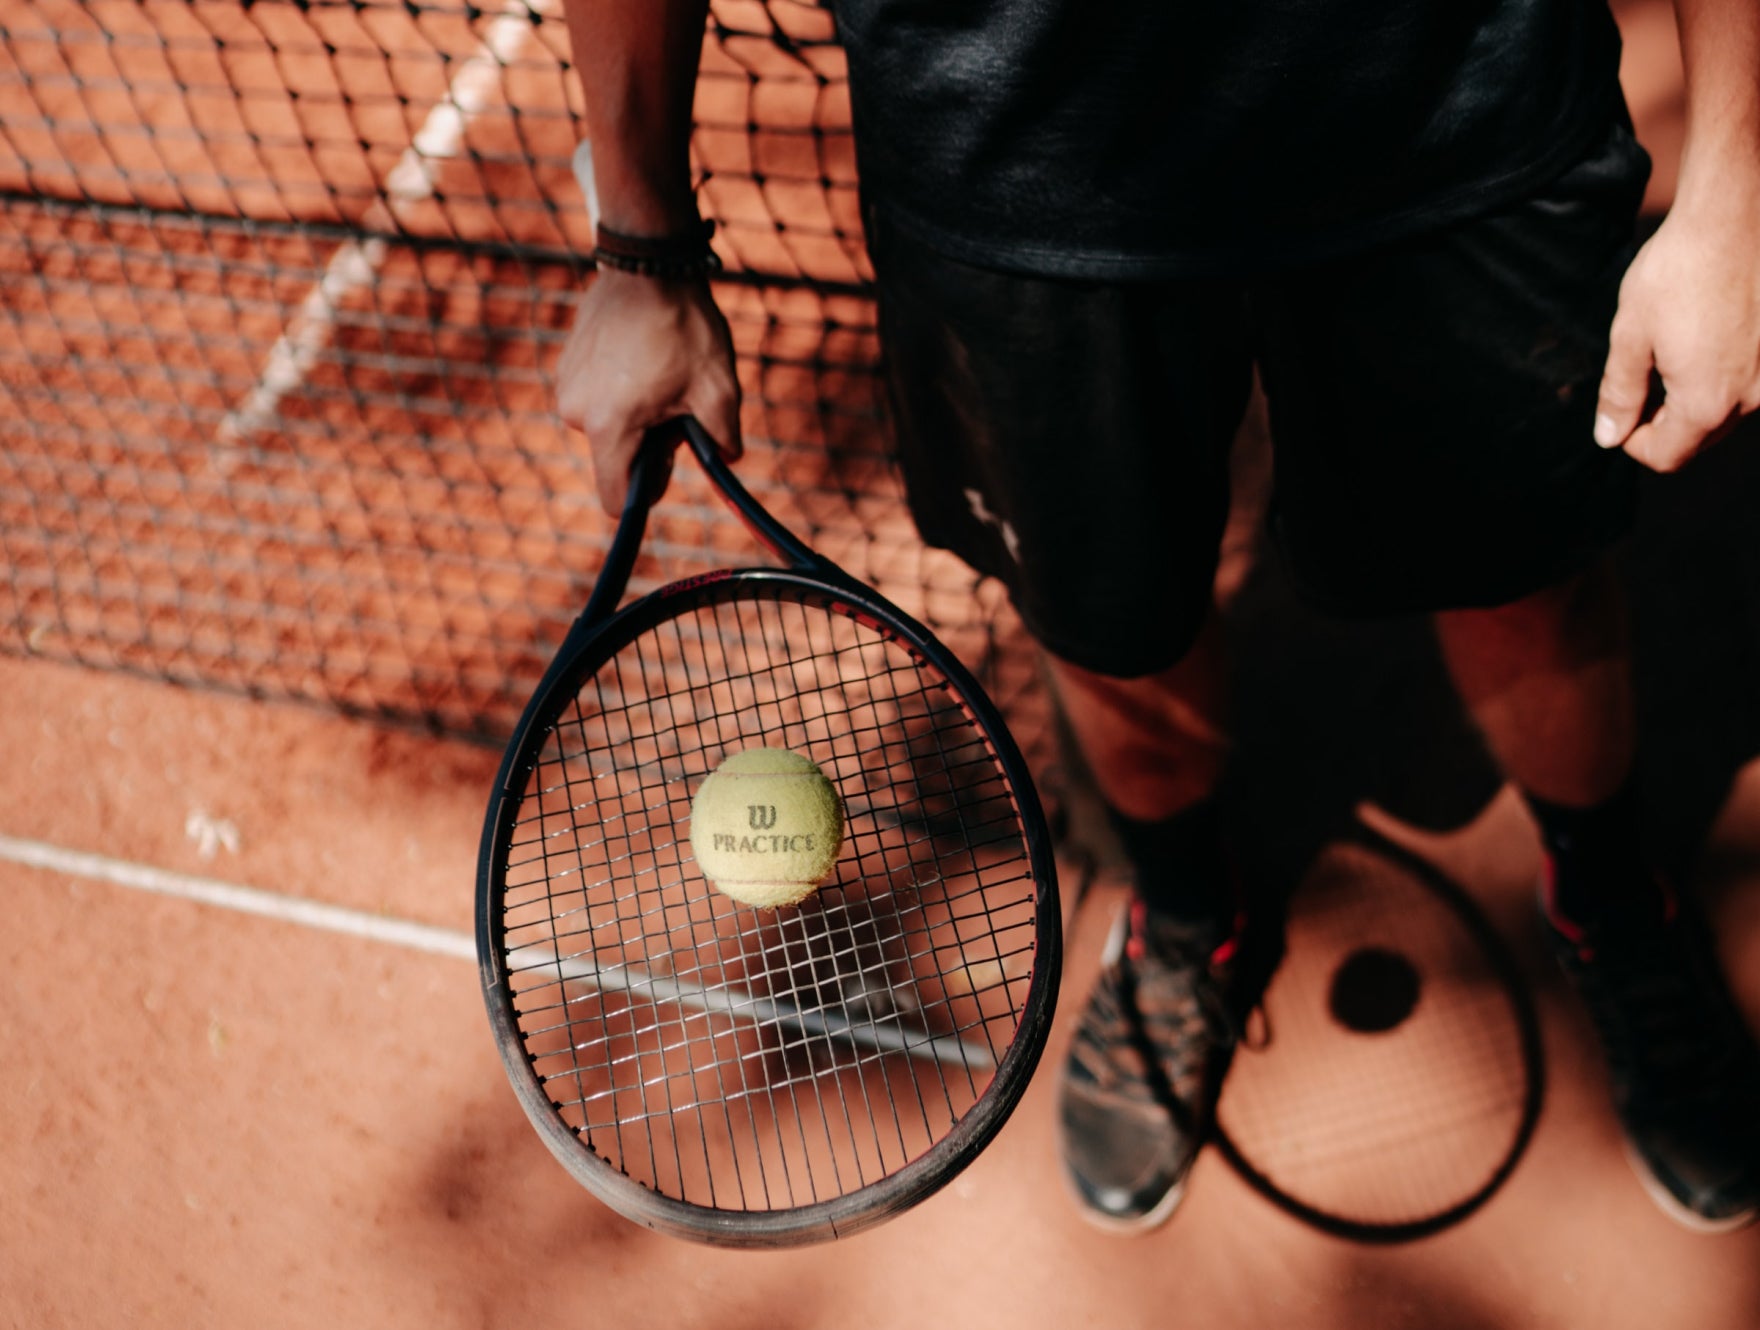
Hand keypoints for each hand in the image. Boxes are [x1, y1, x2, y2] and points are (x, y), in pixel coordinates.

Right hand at [556, 270, 740, 514]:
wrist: (649, 264)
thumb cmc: (685, 327)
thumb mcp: (720, 390)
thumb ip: (724, 439)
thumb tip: (725, 460)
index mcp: (609, 427)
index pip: (615, 499)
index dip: (647, 490)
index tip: (668, 459)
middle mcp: (576, 412)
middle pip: (616, 457)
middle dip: (648, 442)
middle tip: (676, 401)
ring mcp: (566, 385)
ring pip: (607, 425)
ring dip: (635, 413)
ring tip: (659, 371)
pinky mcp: (566, 364)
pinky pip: (596, 396)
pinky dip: (619, 389)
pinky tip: (641, 354)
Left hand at [1595, 201, 1759, 471]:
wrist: (1735, 215)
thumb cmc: (1677, 272)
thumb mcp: (1630, 335)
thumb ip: (1620, 393)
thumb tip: (1609, 438)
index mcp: (1707, 401)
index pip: (1666, 456)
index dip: (1633, 441)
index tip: (1621, 410)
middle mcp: (1752, 396)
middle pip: (1700, 438)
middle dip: (1664, 421)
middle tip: (1642, 377)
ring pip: (1727, 411)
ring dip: (1695, 397)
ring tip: (1674, 349)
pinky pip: (1750, 382)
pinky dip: (1724, 374)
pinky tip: (1706, 336)